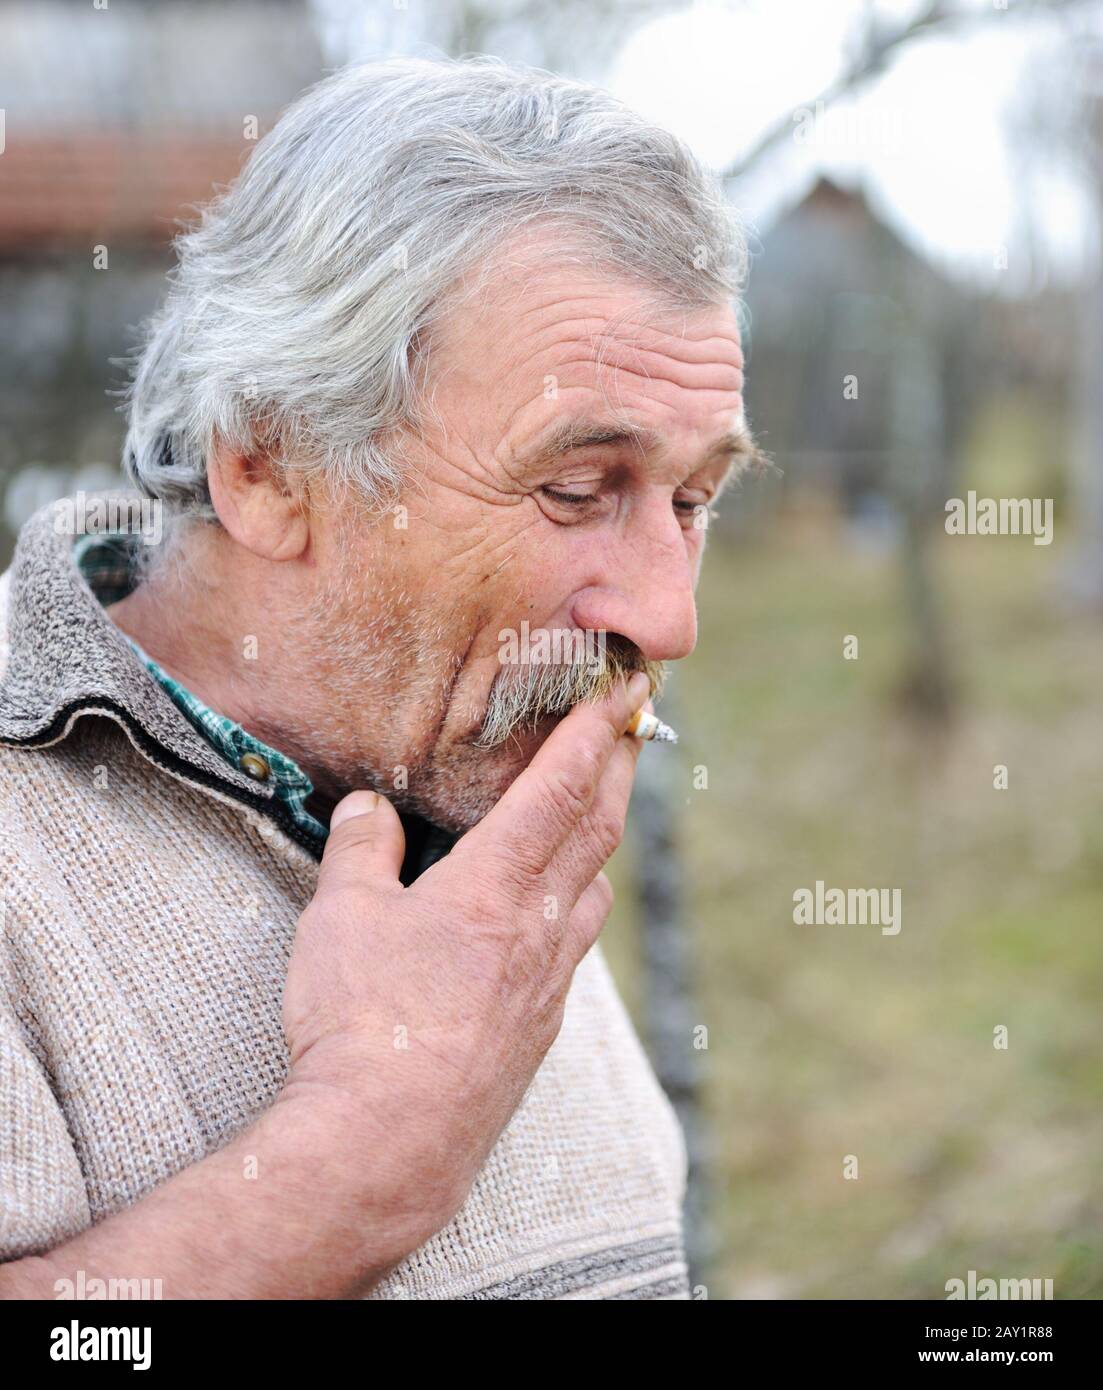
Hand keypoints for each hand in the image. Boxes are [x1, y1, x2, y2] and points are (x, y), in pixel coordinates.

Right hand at [280, 670, 650, 1249]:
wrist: (391, 1142)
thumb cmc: (362, 1022)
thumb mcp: (341, 918)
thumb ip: (361, 851)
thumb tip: (369, 809)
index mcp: (497, 886)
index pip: (560, 787)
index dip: (595, 730)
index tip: (625, 688)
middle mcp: (540, 925)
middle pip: (598, 828)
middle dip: (621, 767)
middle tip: (635, 725)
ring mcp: (548, 980)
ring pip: (595, 889)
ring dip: (603, 839)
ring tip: (597, 814)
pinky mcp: (540, 1026)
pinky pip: (575, 945)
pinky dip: (577, 905)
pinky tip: (554, 915)